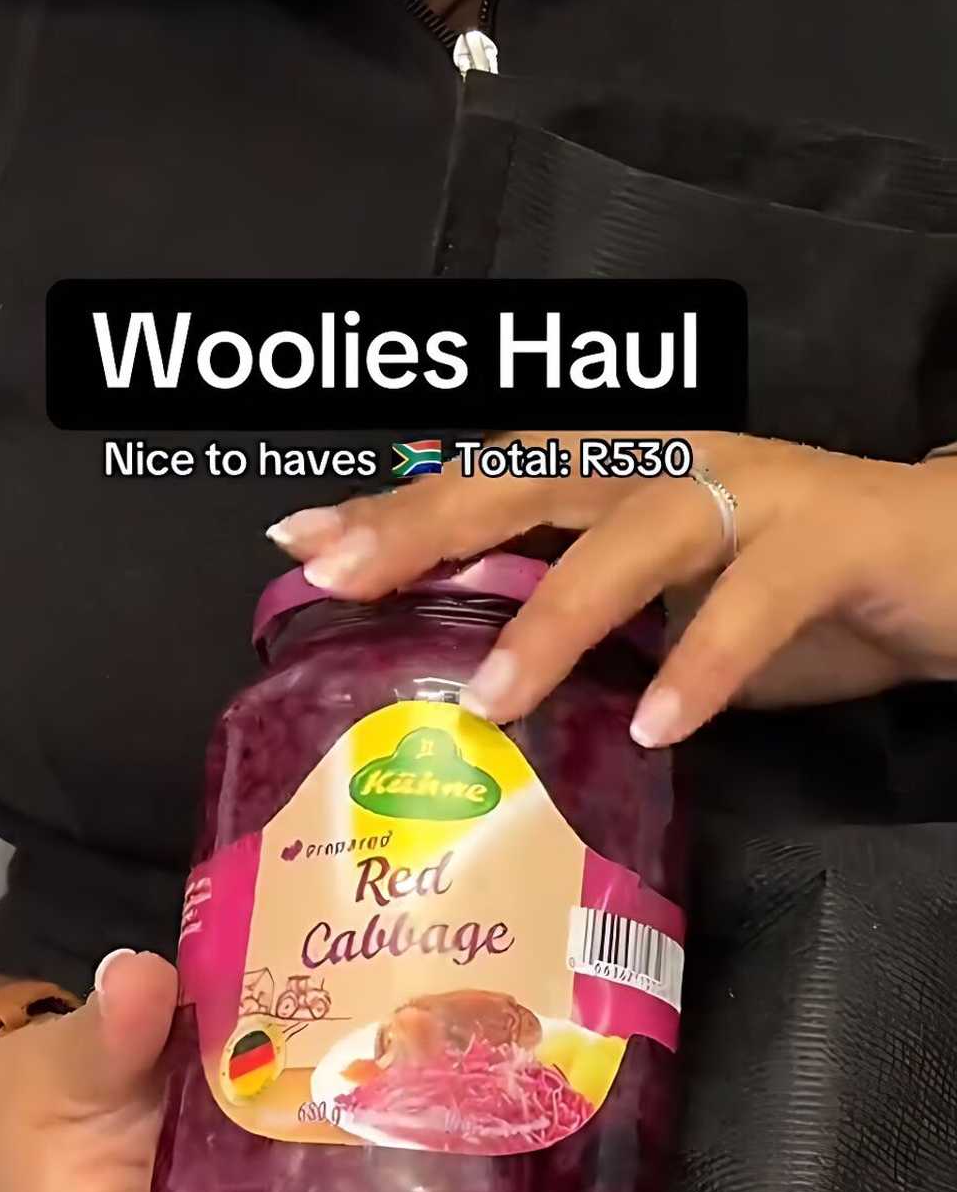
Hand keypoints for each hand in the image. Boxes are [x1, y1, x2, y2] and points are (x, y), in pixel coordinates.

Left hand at [266, 435, 956, 743]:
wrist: (952, 566)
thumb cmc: (803, 597)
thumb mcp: (671, 621)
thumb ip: (589, 641)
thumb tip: (475, 705)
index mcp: (624, 478)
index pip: (492, 480)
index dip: (397, 506)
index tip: (300, 540)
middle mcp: (672, 465)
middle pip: (531, 479)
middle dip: (430, 526)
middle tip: (342, 575)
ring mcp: (753, 491)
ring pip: (634, 532)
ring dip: (556, 614)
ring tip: (492, 696)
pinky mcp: (831, 535)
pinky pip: (757, 597)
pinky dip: (705, 661)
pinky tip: (659, 726)